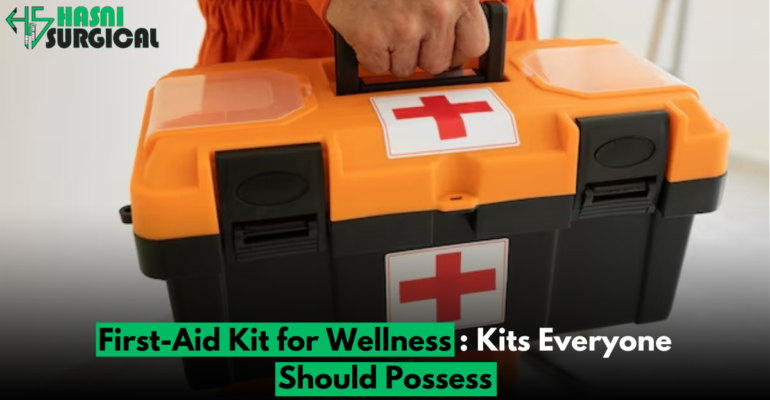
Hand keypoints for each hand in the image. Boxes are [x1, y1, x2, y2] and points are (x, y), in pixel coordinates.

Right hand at [326, 0, 489, 77]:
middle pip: (438, 64)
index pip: (475, 45)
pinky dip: (371, 53)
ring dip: (395, 54)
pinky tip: (371, 29)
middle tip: (407, 29)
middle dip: (421, 53)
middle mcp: (435, 11)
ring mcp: (403, 27)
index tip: (446, 47)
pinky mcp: (371, 38)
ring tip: (387, 24)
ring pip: (406, 69)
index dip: (457, 50)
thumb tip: (460, 52)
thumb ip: (454, 9)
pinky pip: (378, 67)